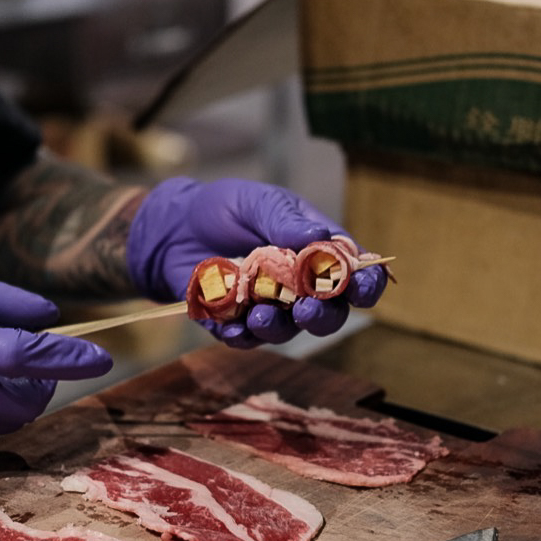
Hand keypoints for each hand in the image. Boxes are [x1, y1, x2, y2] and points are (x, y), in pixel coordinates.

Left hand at [127, 177, 386, 346]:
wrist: (175, 226)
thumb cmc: (225, 209)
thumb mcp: (257, 202)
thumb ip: (285, 220)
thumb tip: (320, 236)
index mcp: (317, 252)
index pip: (355, 275)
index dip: (365, 285)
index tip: (361, 291)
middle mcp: (300, 286)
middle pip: (329, 314)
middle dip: (323, 317)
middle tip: (307, 311)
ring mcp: (270, 308)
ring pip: (288, 331)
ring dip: (278, 327)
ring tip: (260, 314)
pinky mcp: (236, 323)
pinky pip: (245, 338)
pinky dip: (240, 334)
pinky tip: (231, 326)